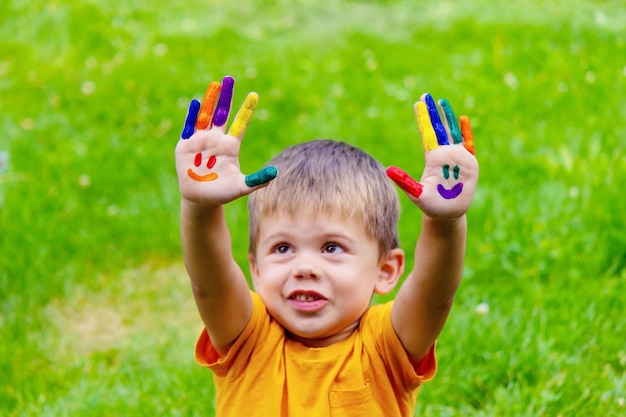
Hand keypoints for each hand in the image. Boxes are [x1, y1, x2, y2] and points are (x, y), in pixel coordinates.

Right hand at [175, 76, 276, 206]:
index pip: (240, 123)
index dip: (247, 109)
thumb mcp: (240, 187)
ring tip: (215, 84)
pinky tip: (195, 103)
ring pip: (206, 116)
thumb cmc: (221, 193)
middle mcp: (216, 139)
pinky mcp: (186, 145)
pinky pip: (189, 127)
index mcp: (230, 146)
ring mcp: (201, 140)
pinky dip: (191, 116)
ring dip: (210, 100)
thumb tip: (275, 173)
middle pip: (223, 113)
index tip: (254, 95)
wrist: (200, 199)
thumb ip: (257, 180)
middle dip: (226, 96)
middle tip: (230, 78)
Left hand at [387, 93, 478, 218]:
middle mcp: (444, 154)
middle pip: (438, 129)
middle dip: (432, 112)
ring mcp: (457, 157)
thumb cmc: (431, 206)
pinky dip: (467, 132)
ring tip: (442, 102)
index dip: (423, 119)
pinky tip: (464, 119)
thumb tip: (388, 170)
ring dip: (448, 117)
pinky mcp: (470, 163)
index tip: (418, 104)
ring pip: (452, 132)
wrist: (448, 214)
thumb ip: (404, 182)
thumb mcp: (417, 194)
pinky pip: (469, 144)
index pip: (427, 134)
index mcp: (432, 159)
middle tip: (426, 95)